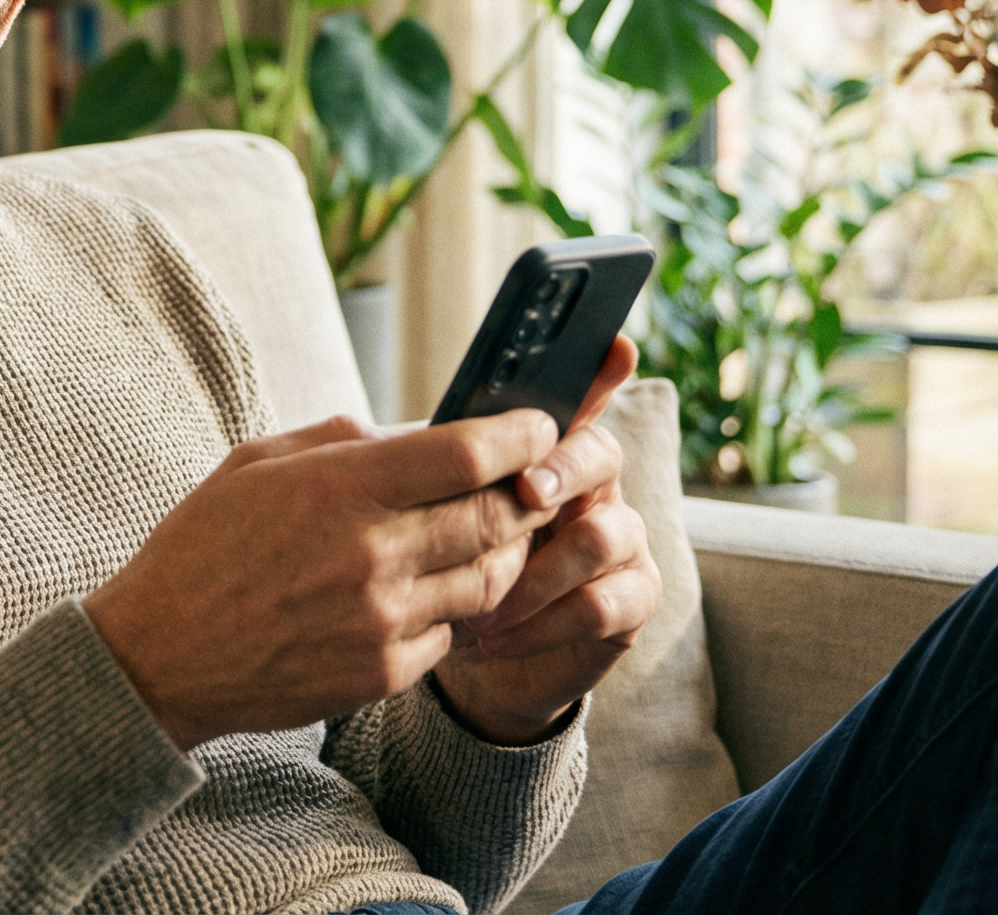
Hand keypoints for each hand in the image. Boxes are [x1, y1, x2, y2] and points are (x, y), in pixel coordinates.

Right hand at [82, 405, 572, 751]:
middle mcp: (370, 553)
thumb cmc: (203, 548)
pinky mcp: (382, 672)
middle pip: (496, 516)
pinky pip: (450, 632)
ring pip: (487, 579)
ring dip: (496, 553)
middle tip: (529, 482)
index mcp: (338, 487)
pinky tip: (421, 593)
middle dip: (524, 494)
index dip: (518, 436)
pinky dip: (449, 608)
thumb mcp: (256, 462)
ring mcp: (381, 619)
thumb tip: (410, 433)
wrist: (159, 655)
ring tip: (479, 537)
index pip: (466, 453)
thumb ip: (339, 440)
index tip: (536, 427)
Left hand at [431, 334, 660, 744]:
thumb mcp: (405, 510)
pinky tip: (497, 637)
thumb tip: (368, 436)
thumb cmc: (432, 565)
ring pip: (604, 533)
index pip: (574, 399)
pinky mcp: (628, 601)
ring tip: (483, 604)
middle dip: (563, 470)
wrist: (458, 650)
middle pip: (600, 454)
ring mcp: (619, 542)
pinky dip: (549, 620)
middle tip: (525, 491)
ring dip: (542, 568)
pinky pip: (609, 603)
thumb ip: (401, 469)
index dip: (598, 372)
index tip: (613, 348)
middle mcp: (590, 487)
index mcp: (539, 452)